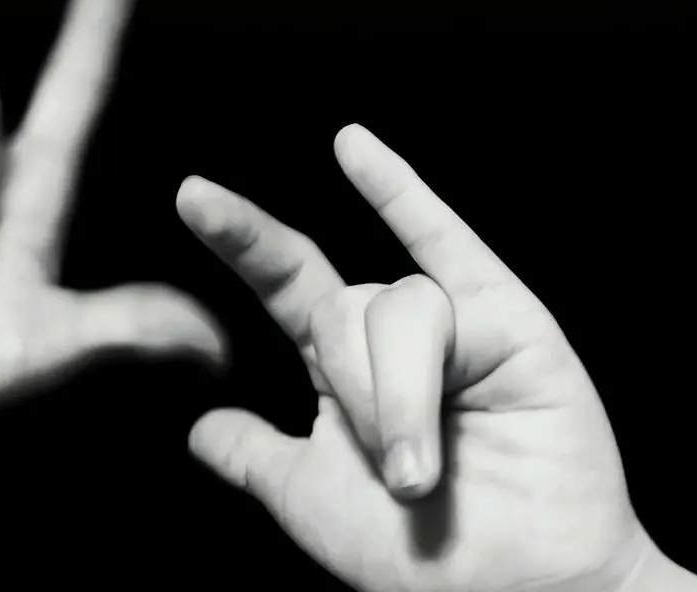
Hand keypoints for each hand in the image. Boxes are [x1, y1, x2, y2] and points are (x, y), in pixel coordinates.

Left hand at [175, 125, 651, 591]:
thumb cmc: (416, 561)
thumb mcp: (312, 502)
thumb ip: (258, 457)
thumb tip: (200, 430)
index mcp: (345, 368)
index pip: (283, 284)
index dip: (239, 241)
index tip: (190, 196)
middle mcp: (391, 334)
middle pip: (339, 310)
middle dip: (357, 394)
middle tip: (397, 478)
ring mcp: (450, 320)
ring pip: (394, 309)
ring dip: (401, 396)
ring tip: (423, 472)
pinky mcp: (506, 319)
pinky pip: (448, 243)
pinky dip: (401, 193)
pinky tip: (350, 146)